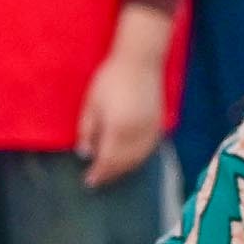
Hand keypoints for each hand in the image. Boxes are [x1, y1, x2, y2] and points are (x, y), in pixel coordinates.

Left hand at [76, 37, 170, 188]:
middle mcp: (137, 135)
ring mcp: (151, 131)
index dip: (98, 173)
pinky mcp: (158, 125)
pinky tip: (129, 160)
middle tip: (98, 180)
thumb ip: (87, 131)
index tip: (88, 181)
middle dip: (110, 174)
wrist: (140, 61)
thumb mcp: (91, 104)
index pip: (107, 160)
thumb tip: (84, 154)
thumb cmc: (110, 79)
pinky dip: (137, 160)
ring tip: (111, 173)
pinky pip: (148, 151)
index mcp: (118, 130)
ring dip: (124, 169)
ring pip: (137, 160)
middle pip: (123, 163)